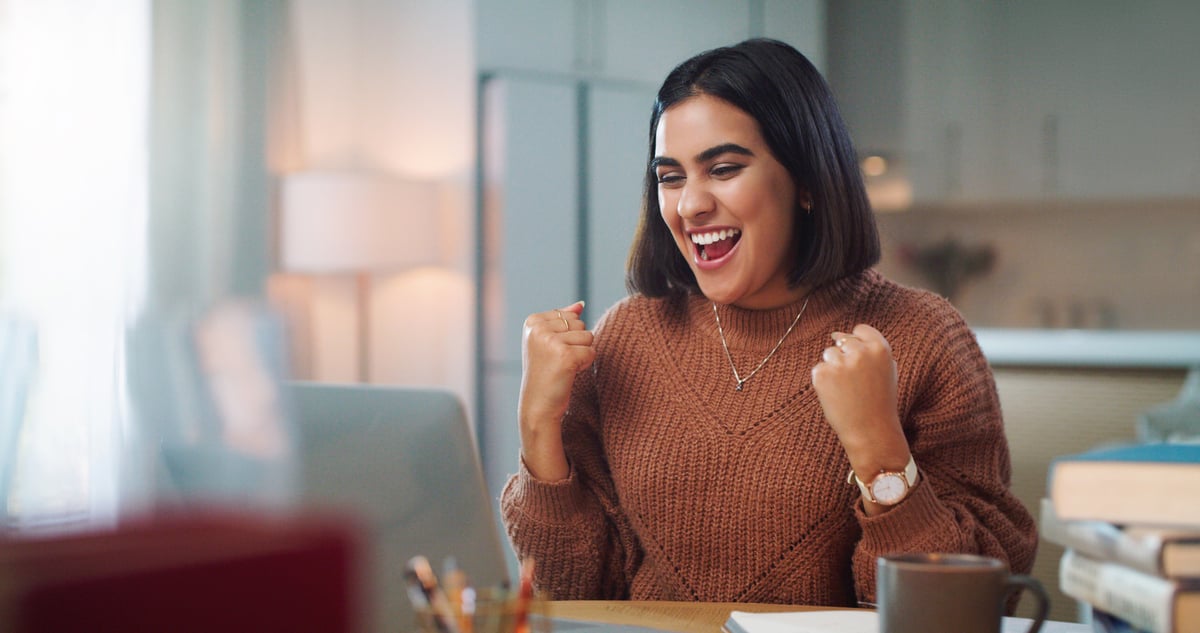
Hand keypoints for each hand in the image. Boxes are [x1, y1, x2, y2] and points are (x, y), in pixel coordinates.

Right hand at [518, 301, 593, 480]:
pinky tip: (568, 374)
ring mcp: (551, 341)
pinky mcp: (565, 356)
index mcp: (532, 321)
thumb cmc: (545, 374)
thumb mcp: (548, 342)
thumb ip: (563, 320)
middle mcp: (538, 328)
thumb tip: (580, 304)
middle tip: (557, 362)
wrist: (538, 406)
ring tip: (563, 367)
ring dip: (581, 354)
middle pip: (580, 324)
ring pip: (588, 337)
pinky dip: (585, 365)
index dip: (567, 336)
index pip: (569, 316)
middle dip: (576, 344)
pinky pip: (591, 352)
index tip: (550, 353)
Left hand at [810, 324, 908, 487]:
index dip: (858, 343)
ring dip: (833, 368)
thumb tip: (837, 334)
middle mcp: (860, 352)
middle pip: (843, 341)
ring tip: (847, 390)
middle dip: (845, 357)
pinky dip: (824, 381)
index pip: (860, 330)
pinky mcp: (822, 374)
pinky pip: (819, 370)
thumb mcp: (886, 371)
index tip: (859, 360)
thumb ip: (869, 350)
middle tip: (854, 382)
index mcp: (880, 348)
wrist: (871, 432)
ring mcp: (839, 363)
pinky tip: (837, 396)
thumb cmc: (880, 402)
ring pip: (829, 354)